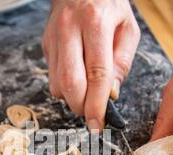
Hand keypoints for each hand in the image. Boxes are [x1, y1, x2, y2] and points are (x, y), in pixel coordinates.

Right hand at [42, 0, 139, 131]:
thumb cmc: (108, 6)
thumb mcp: (127, 29)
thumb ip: (121, 63)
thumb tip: (110, 95)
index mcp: (95, 22)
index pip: (96, 73)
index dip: (97, 104)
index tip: (98, 125)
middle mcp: (70, 29)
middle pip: (71, 83)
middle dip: (81, 107)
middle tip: (91, 114)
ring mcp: (53, 38)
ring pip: (57, 85)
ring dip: (72, 99)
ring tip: (86, 93)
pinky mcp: (45, 45)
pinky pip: (52, 78)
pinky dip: (65, 88)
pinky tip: (76, 78)